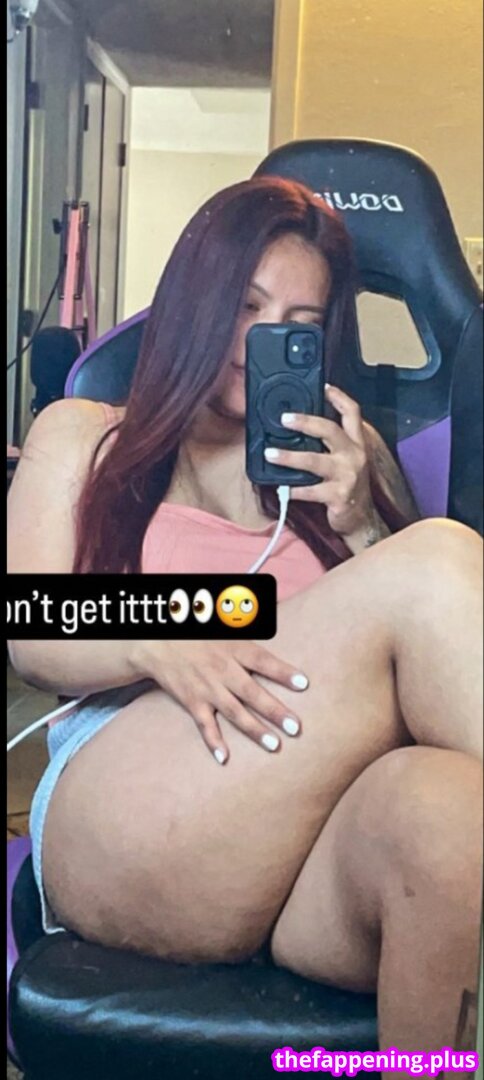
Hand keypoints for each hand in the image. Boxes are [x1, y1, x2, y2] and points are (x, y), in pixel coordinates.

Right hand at [130, 639, 308, 764]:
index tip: (304, 684)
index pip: (262, 661)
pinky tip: (224, 758)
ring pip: (234, 712)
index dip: (282, 672)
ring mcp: (207, 688)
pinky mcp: (192, 702)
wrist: (155, 641)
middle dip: (275, 711)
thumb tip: (265, 608)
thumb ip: (246, 622)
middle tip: (296, 727)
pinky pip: (204, 725)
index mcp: (233, 648)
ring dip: (254, 730)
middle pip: (252, 693)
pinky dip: (213, 741)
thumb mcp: (222, 623)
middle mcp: (222, 670)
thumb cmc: (196, 631)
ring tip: (274, 745)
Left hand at [264, 384, 377, 538]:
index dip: (339, 397)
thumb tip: (302, 429)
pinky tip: (281, 488)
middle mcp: (355, 456)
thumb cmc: (349, 486)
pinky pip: (310, 491)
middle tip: (284, 418)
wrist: (361, 519)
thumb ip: (333, 444)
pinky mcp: (338, 496)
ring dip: (290, 457)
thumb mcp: (348, 460)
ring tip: (270, 454)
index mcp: (358, 444)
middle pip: (330, 430)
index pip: (353, 413)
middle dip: (306, 422)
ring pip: (315, 461)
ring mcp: (347, 476)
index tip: (324, 387)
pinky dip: (293, 489)